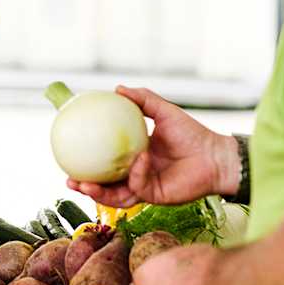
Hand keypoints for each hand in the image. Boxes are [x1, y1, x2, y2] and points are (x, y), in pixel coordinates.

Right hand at [68, 86, 238, 206]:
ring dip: (98, 193)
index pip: (106, 163)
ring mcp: (146, 187)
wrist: (215, 155)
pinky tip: (137, 160)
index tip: (70, 155)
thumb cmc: (193, 134)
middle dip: (85, 186)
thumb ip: (142, 99)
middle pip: (105, 185)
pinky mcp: (156, 196)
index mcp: (135, 156)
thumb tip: (116, 88)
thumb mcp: (164, 111)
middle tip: (68, 179)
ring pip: (115, 195)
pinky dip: (136, 173)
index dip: (88, 163)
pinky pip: (138, 186)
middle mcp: (137, 174)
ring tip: (83, 185)